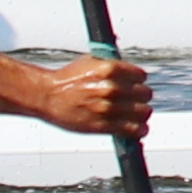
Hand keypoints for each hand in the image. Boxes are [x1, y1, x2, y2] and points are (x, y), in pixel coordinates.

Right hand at [29, 53, 152, 137]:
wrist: (47, 96)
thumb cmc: (66, 80)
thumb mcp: (92, 62)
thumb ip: (114, 66)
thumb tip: (130, 72)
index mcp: (110, 69)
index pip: (141, 76)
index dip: (139, 81)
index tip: (136, 85)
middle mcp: (111, 88)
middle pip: (145, 94)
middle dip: (141, 98)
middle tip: (136, 101)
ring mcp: (108, 108)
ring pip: (142, 112)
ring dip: (142, 114)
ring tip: (137, 116)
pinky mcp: (104, 125)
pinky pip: (132, 129)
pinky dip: (139, 130)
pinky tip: (139, 129)